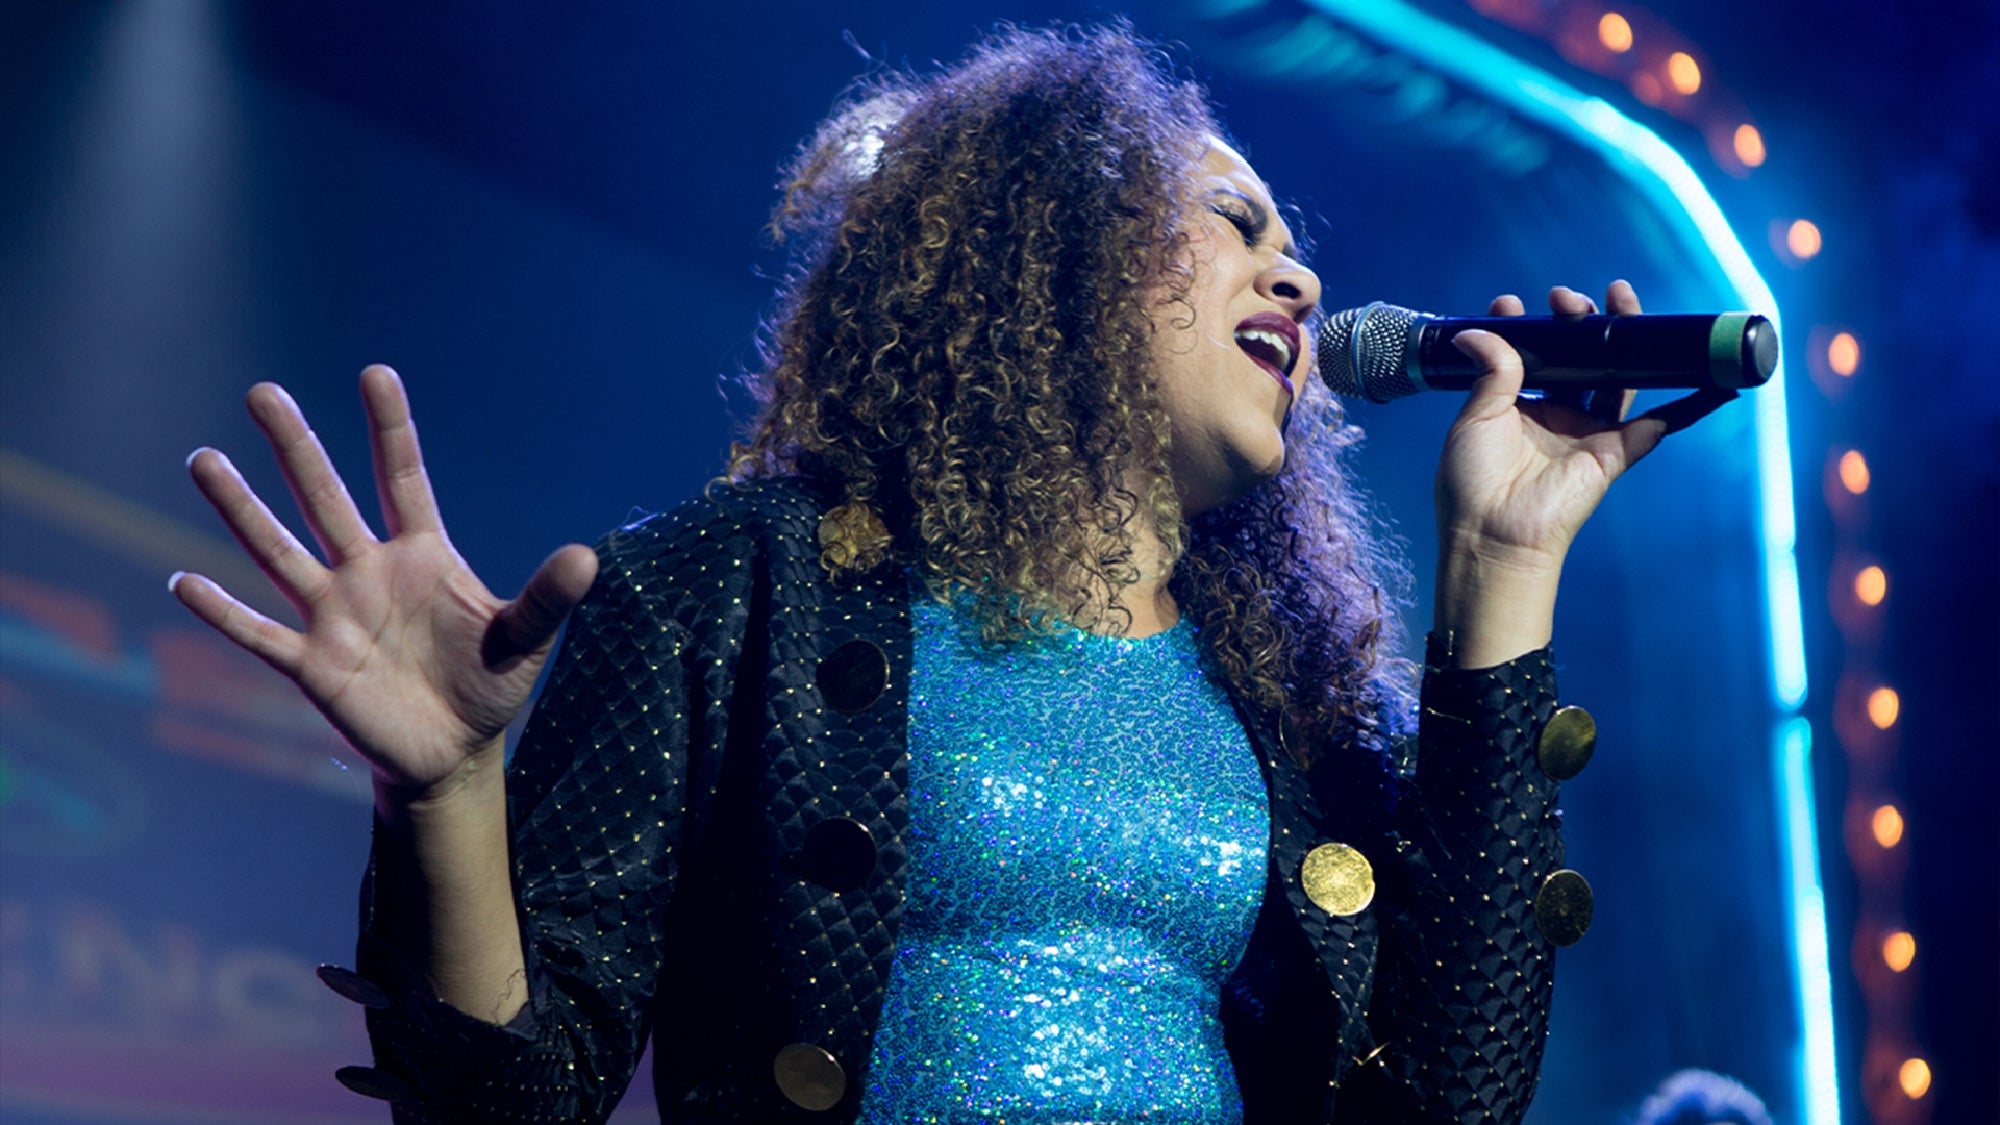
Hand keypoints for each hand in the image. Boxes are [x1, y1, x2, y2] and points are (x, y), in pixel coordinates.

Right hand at [172, 365, 597, 801]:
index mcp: (422, 555)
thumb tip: (587, 558)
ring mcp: (334, 615)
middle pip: (325, 498)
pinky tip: (182, 582)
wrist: (455, 752)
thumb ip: (548, 599)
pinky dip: (222, 613)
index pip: (402, 477)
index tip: (375, 373)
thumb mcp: (525, 639)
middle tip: (263, 393)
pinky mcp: (312, 664)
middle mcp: (368, 572)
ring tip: (203, 459)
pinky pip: (258, 634)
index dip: (390, 428)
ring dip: (241, 510)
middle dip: (297, 447)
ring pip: (278, 552)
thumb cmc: (490, 685)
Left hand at [1432, 281, 1733, 663]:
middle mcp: (1555, 417)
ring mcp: (1586, 433)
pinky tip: (1710, 377)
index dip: (1527, 328)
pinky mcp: (1614, 453)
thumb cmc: (1472, 481)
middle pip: (1579, 360)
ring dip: (1621, 339)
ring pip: (1615, 377)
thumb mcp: (1476, 417)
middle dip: (1578, 321)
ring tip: (1617, 298)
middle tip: (1566, 297)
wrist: (1493, 533)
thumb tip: (1478, 330)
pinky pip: (1659, 425)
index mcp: (1517, 408)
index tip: (1513, 304)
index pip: (1530, 357)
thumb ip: (1490, 371)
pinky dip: (1689, 404)